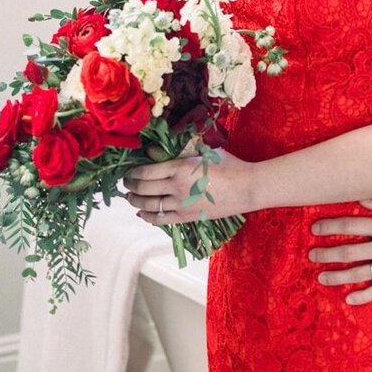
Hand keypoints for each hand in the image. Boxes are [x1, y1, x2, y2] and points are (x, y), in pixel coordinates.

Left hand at [125, 151, 255, 223]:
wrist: (245, 187)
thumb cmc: (228, 165)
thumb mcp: (204, 152)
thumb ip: (183, 152)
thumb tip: (162, 152)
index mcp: (180, 167)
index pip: (146, 172)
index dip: (133, 173)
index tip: (128, 172)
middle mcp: (176, 187)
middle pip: (144, 190)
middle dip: (130, 187)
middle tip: (126, 184)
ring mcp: (181, 205)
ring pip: (149, 206)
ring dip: (135, 202)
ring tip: (130, 198)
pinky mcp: (187, 218)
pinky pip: (161, 220)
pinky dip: (148, 217)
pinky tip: (142, 214)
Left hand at [308, 191, 371, 303]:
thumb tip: (359, 199)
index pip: (349, 226)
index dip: (329, 226)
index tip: (314, 229)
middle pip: (348, 251)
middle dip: (326, 252)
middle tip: (311, 254)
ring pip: (358, 273)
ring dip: (337, 275)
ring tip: (321, 277)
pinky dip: (363, 295)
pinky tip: (349, 298)